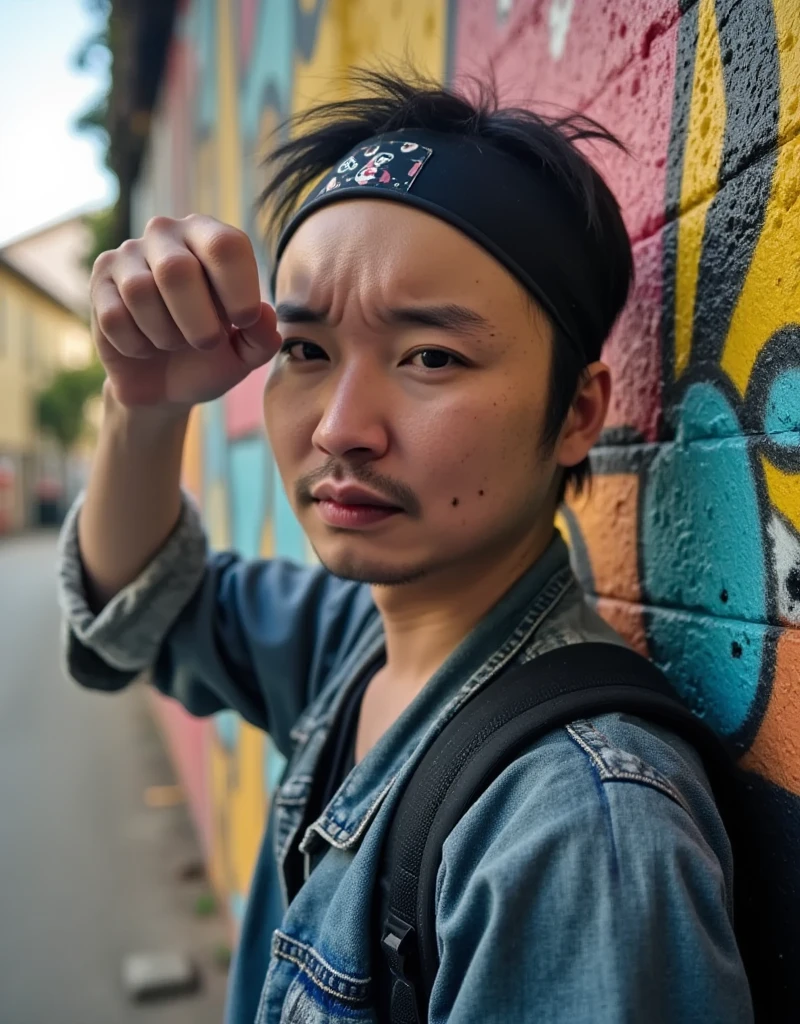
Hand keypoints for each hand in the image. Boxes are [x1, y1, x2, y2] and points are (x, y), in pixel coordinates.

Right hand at [90, 214, 280, 407]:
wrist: (164, 384)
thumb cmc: (210, 356)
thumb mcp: (245, 354)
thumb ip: (263, 337)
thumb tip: (265, 314)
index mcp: (210, 237)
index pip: (226, 245)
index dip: (238, 289)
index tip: (244, 323)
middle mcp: (167, 234)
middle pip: (177, 269)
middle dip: (197, 322)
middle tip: (206, 343)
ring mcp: (128, 254)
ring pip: (140, 292)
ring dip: (165, 335)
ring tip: (174, 343)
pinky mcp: (100, 281)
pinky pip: (114, 316)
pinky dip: (136, 345)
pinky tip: (145, 347)